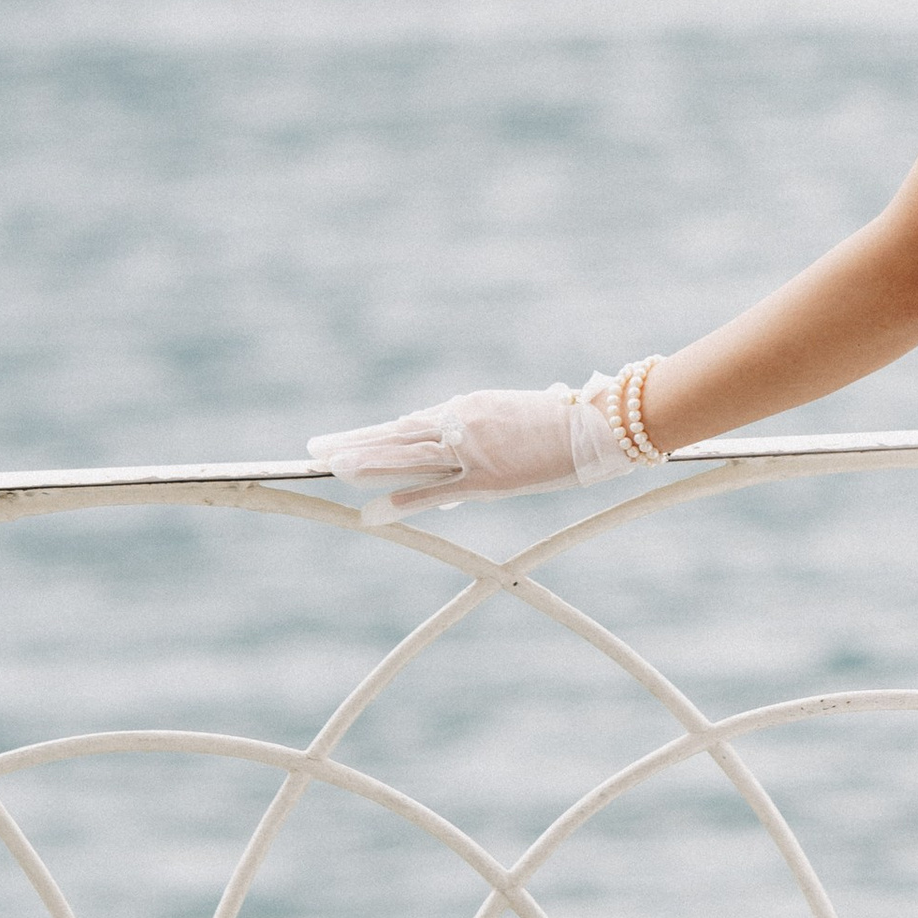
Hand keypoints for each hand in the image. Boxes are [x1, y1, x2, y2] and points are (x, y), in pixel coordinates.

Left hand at [307, 377, 626, 522]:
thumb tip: (459, 482)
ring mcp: (471, 450)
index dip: (377, 434)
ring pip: (405, 456)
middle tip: (315, 448)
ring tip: (327, 467)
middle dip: (353, 441)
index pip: (413, 423)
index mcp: (469, 406)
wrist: (602, 425)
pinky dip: (400, 503)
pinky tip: (369, 512)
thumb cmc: (570, 422)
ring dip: (364, 462)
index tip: (348, 440)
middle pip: (396, 434)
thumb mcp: (520, 422)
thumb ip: (486, 444)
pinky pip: (434, 493)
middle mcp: (461, 422)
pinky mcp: (486, 478)